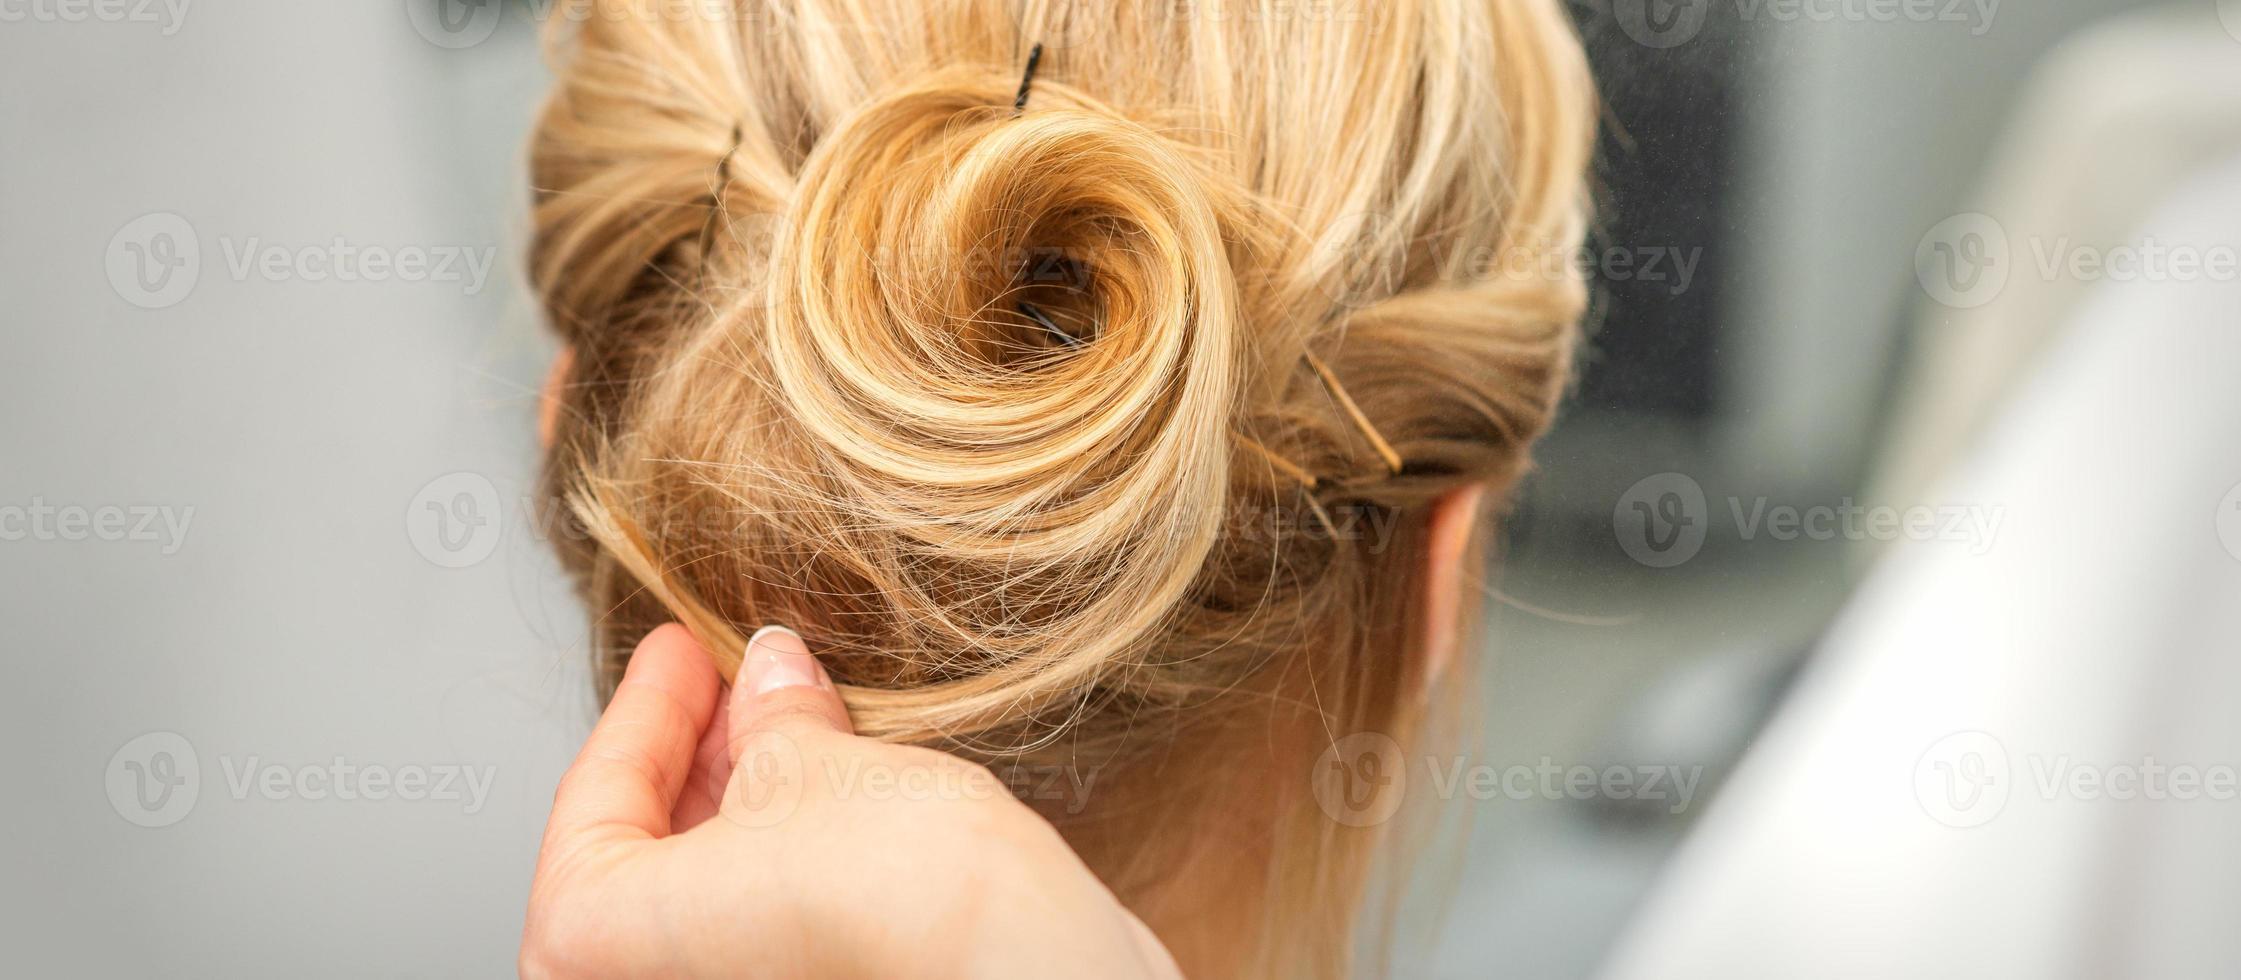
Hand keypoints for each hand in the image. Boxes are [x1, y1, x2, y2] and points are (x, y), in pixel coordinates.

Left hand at [520, 623, 1181, 978]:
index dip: (643, 711)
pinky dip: (783, 860)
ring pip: (706, 899)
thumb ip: (766, 720)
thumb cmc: (901, 894)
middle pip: (640, 862)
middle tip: (738, 678)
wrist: (1027, 967)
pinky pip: (761, 930)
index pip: (590, 808)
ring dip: (744, 803)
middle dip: (695, 756)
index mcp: (597, 944)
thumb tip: (766, 678)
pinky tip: (835, 791)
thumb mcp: (811, 763)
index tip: (679, 649)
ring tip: (799, 721)